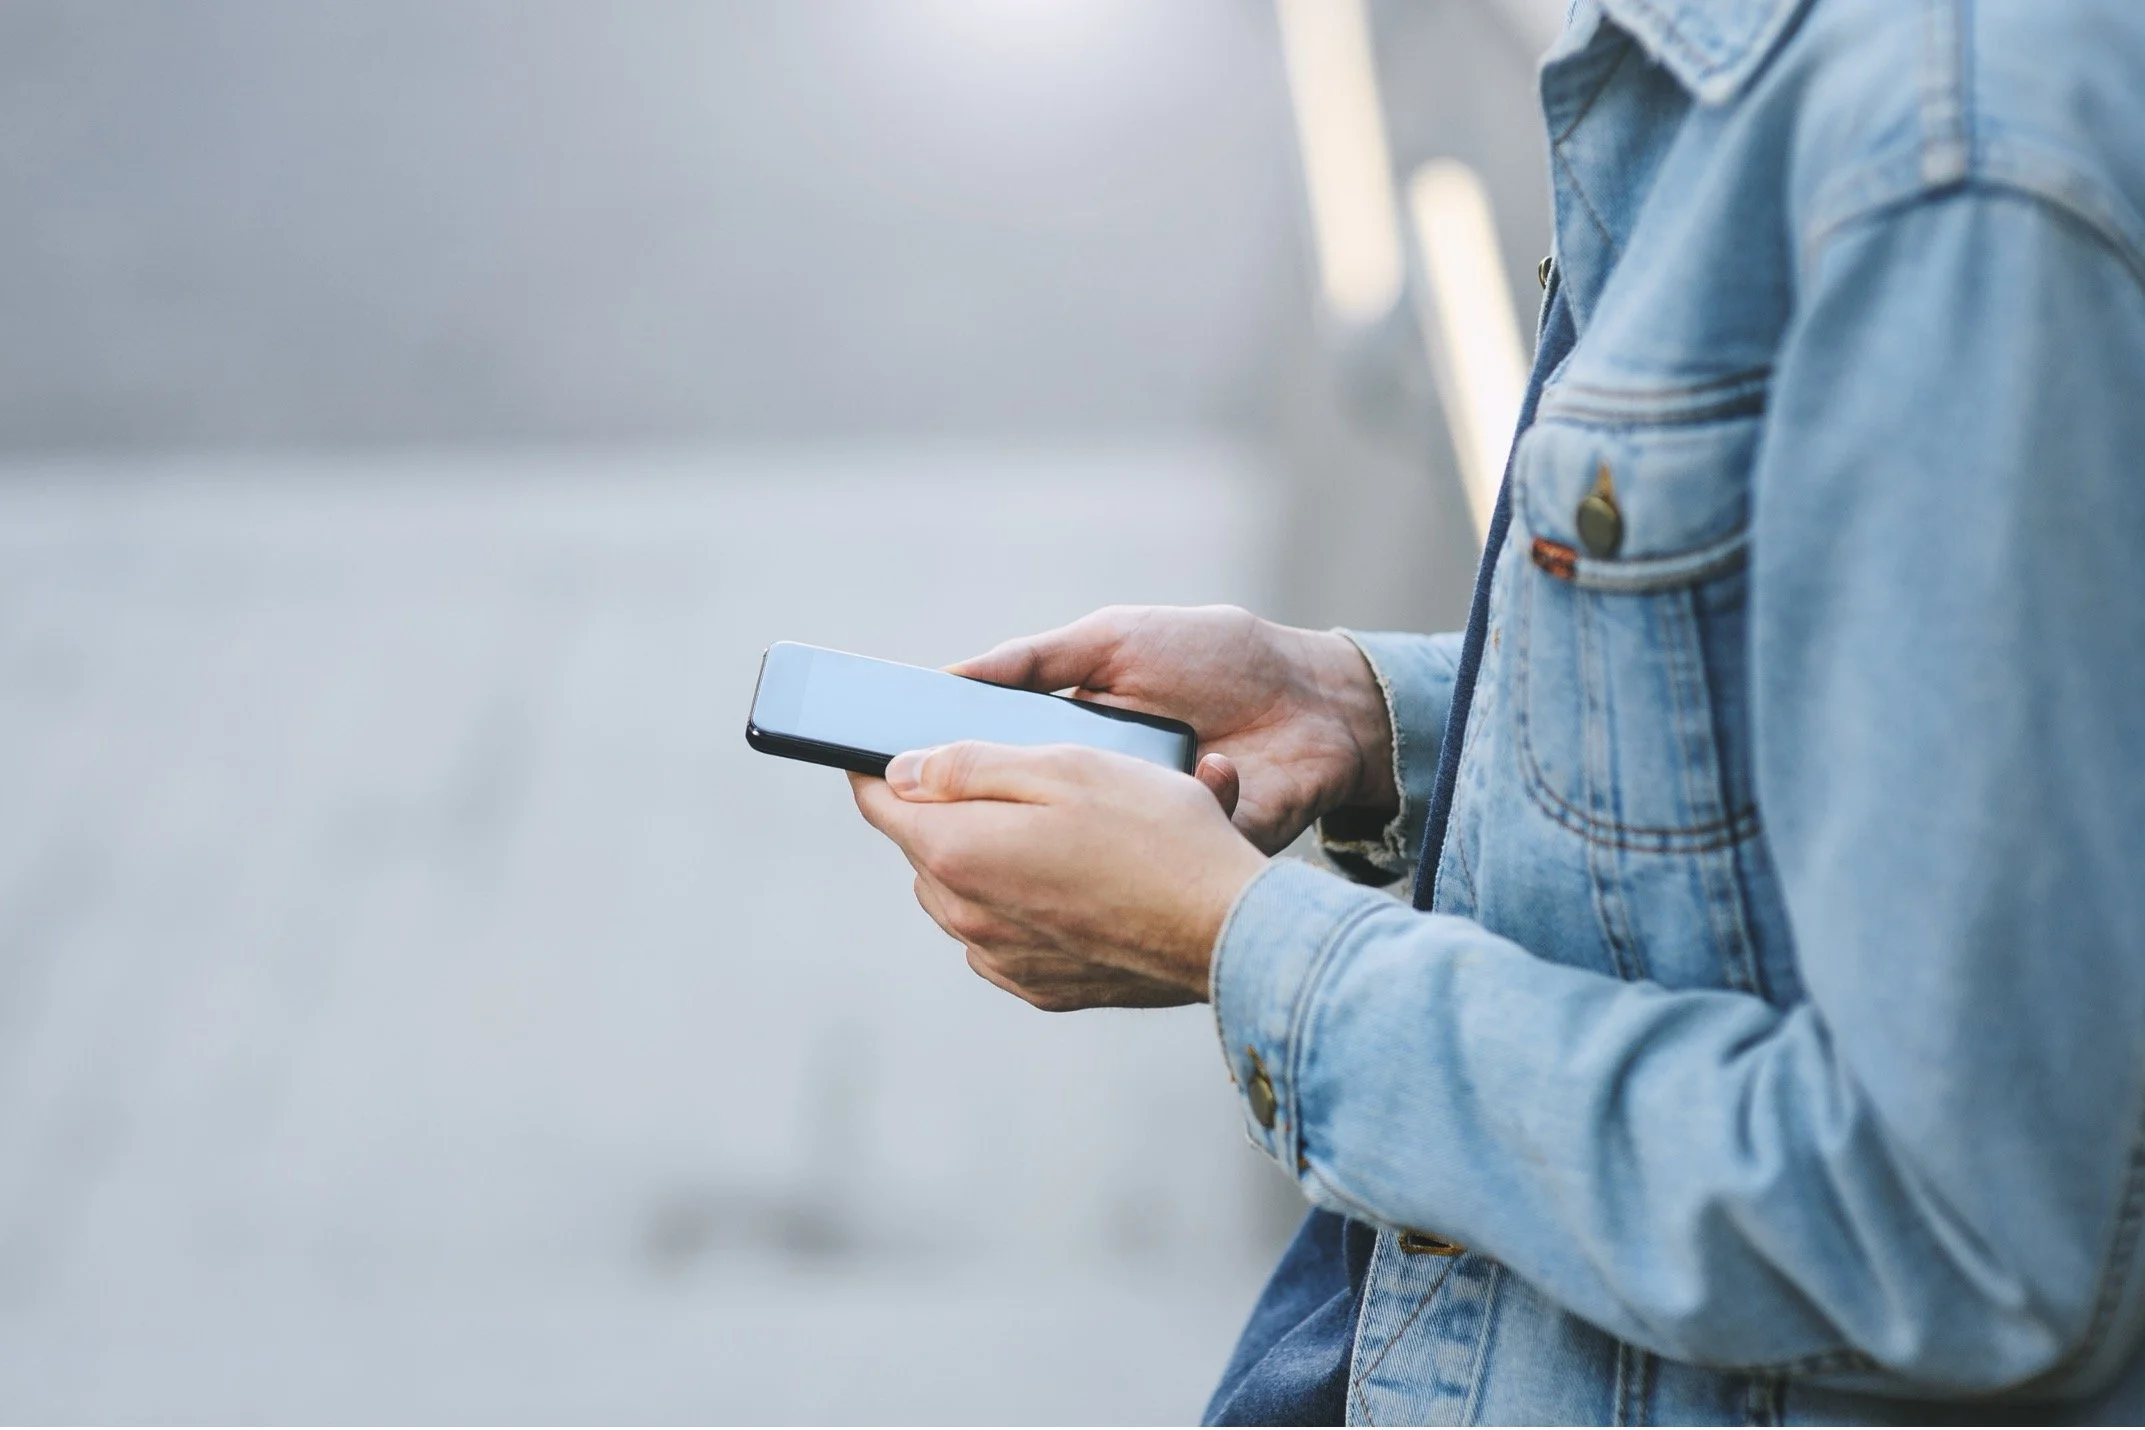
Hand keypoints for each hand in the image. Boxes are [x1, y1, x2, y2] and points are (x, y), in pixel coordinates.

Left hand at [849, 741, 1268, 1010]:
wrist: (1227, 930)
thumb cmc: (1156, 836)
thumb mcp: (1065, 766)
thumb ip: (969, 764)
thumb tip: (900, 769)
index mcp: (957, 851)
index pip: (880, 799)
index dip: (881, 761)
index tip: (888, 742)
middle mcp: (965, 916)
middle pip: (923, 844)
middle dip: (950, 807)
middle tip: (1014, 776)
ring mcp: (1001, 958)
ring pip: (962, 889)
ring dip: (987, 855)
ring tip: (1057, 826)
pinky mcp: (1038, 986)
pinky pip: (1001, 932)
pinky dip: (1020, 901)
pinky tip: (1075, 878)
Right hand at [951, 605, 1395, 854]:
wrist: (1319, 700)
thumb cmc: (1216, 657)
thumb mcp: (1113, 640)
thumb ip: (1033, 660)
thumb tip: (946, 677)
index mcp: (1068, 743)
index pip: (988, 769)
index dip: (942, 775)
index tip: (886, 768)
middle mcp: (1094, 800)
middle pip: (1019, 825)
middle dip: (995, 814)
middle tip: (957, 800)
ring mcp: (1138, 836)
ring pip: (1077, 856)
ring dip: (1080, 827)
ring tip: (1097, 787)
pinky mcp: (1188, 859)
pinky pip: (1154, 865)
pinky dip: (1172, 824)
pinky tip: (1202, 771)